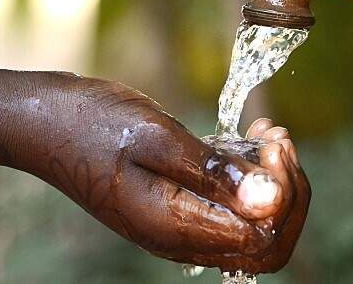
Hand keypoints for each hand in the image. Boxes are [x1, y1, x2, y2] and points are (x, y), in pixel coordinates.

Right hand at [0, 71, 309, 273]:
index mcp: (175, 227)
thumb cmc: (94, 124)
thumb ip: (213, 173)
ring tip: (267, 136)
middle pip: (269, 243)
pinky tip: (250, 142)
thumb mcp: (156, 138)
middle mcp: (183, 238)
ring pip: (256, 227)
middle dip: (290, 193)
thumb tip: (269, 201)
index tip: (271, 145)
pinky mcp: (182, 208)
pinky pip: (233, 209)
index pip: (264, 238)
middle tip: (277, 142)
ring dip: (275, 182)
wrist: (48, 123)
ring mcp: (183, 226)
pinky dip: (253, 179)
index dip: (283, 195)